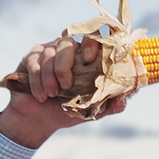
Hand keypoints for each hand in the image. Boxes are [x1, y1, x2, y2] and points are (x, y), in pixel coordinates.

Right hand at [0, 35, 133, 148]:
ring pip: (49, 53)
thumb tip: (127, 97)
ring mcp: (49, 51)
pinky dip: (37, 80)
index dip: (92, 43)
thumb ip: (110, 104)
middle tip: (65, 87)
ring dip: (49, 77)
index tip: (90, 58)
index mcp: (85, 59)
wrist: (38, 120)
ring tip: (51, 95)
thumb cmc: (66, 112)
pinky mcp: (31, 57)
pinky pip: (34, 60)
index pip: (93, 37)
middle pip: (67, 43)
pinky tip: (39, 94)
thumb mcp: (91, 111)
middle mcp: (68, 50)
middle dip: (64, 67)